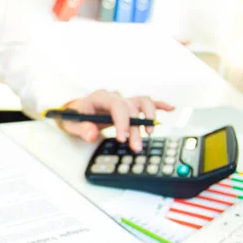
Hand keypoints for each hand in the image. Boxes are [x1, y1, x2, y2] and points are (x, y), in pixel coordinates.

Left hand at [58, 90, 174, 150]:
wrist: (76, 112)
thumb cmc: (74, 117)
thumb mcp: (72, 124)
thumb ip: (82, 129)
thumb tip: (91, 134)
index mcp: (100, 97)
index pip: (117, 105)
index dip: (122, 121)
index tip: (122, 138)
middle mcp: (114, 96)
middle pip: (131, 109)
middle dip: (135, 129)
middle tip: (135, 146)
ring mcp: (123, 100)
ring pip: (142, 102)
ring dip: (149, 116)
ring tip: (149, 133)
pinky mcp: (129, 106)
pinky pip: (146, 102)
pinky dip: (159, 105)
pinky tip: (170, 109)